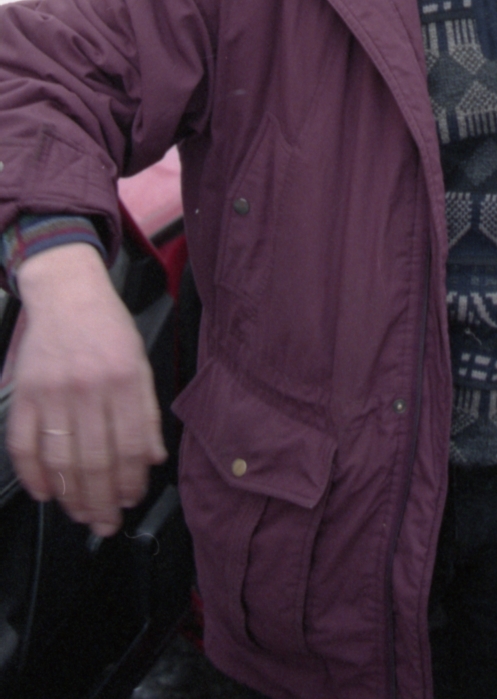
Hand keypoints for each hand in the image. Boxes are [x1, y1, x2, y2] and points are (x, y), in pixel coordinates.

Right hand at [7, 243, 166, 536]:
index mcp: (124, 379)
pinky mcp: (24, 393)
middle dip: (103, 501)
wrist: (67, 292)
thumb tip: (153, 458)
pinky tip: (45, 493)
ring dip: (71, 496)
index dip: (131, 482)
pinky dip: (32, 475)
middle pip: (96, 461)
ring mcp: (52, 392)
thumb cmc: (108, 327)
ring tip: (81, 514)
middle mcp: (89, 387)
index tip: (131, 501)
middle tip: (106, 524)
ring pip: (61, 460)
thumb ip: (146, 410)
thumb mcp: (140, 360)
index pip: (131, 446)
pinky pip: (23, 444)